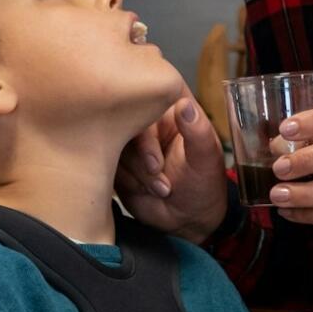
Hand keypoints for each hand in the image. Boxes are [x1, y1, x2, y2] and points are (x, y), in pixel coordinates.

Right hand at [116, 90, 229, 240]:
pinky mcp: (116, 160)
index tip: (153, 141)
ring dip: (137, 172)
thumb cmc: (202, 186)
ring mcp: (130, 141)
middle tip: (159, 172)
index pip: (151, 91)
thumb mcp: (205, 159)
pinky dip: (126, 180)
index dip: (147, 114)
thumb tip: (184, 104)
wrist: (186, 220)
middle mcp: (148, 121)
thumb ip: (198, 130)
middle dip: (142, 154)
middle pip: (126, 119)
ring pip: (115, 143)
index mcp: (172, 110)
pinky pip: (107, 162)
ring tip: (161, 187)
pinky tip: (144, 190)